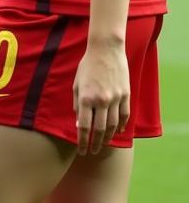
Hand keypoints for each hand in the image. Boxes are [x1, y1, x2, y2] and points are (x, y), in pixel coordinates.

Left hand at [72, 40, 129, 154]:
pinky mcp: (125, 95)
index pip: (84, 126)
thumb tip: (79, 123)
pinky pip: (125, 116)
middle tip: (92, 151)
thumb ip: (78, 104)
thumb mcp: (76, 84)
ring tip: (103, 144)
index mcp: (86, 98)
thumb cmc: (87, 66)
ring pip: (113, 125)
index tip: (81, 151)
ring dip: (107, 137)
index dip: (82, 141)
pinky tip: (117, 132)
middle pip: (99, 130)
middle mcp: (101, 101)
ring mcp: (116, 99)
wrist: (105, 51)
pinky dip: (121, 126)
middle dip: (95, 143)